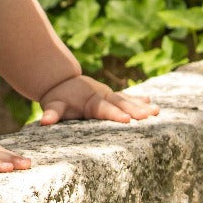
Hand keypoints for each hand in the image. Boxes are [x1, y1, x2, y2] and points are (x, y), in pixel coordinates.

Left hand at [38, 75, 158, 125]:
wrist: (61, 81)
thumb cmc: (58, 98)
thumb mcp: (53, 104)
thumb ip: (52, 113)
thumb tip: (45, 121)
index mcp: (90, 102)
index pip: (104, 109)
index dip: (114, 114)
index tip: (126, 119)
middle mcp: (102, 97)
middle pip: (120, 104)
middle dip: (135, 110)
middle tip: (149, 116)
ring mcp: (108, 95)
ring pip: (127, 100)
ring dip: (142, 105)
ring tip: (157, 110)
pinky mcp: (112, 96)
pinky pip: (127, 98)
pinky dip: (138, 100)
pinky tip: (152, 102)